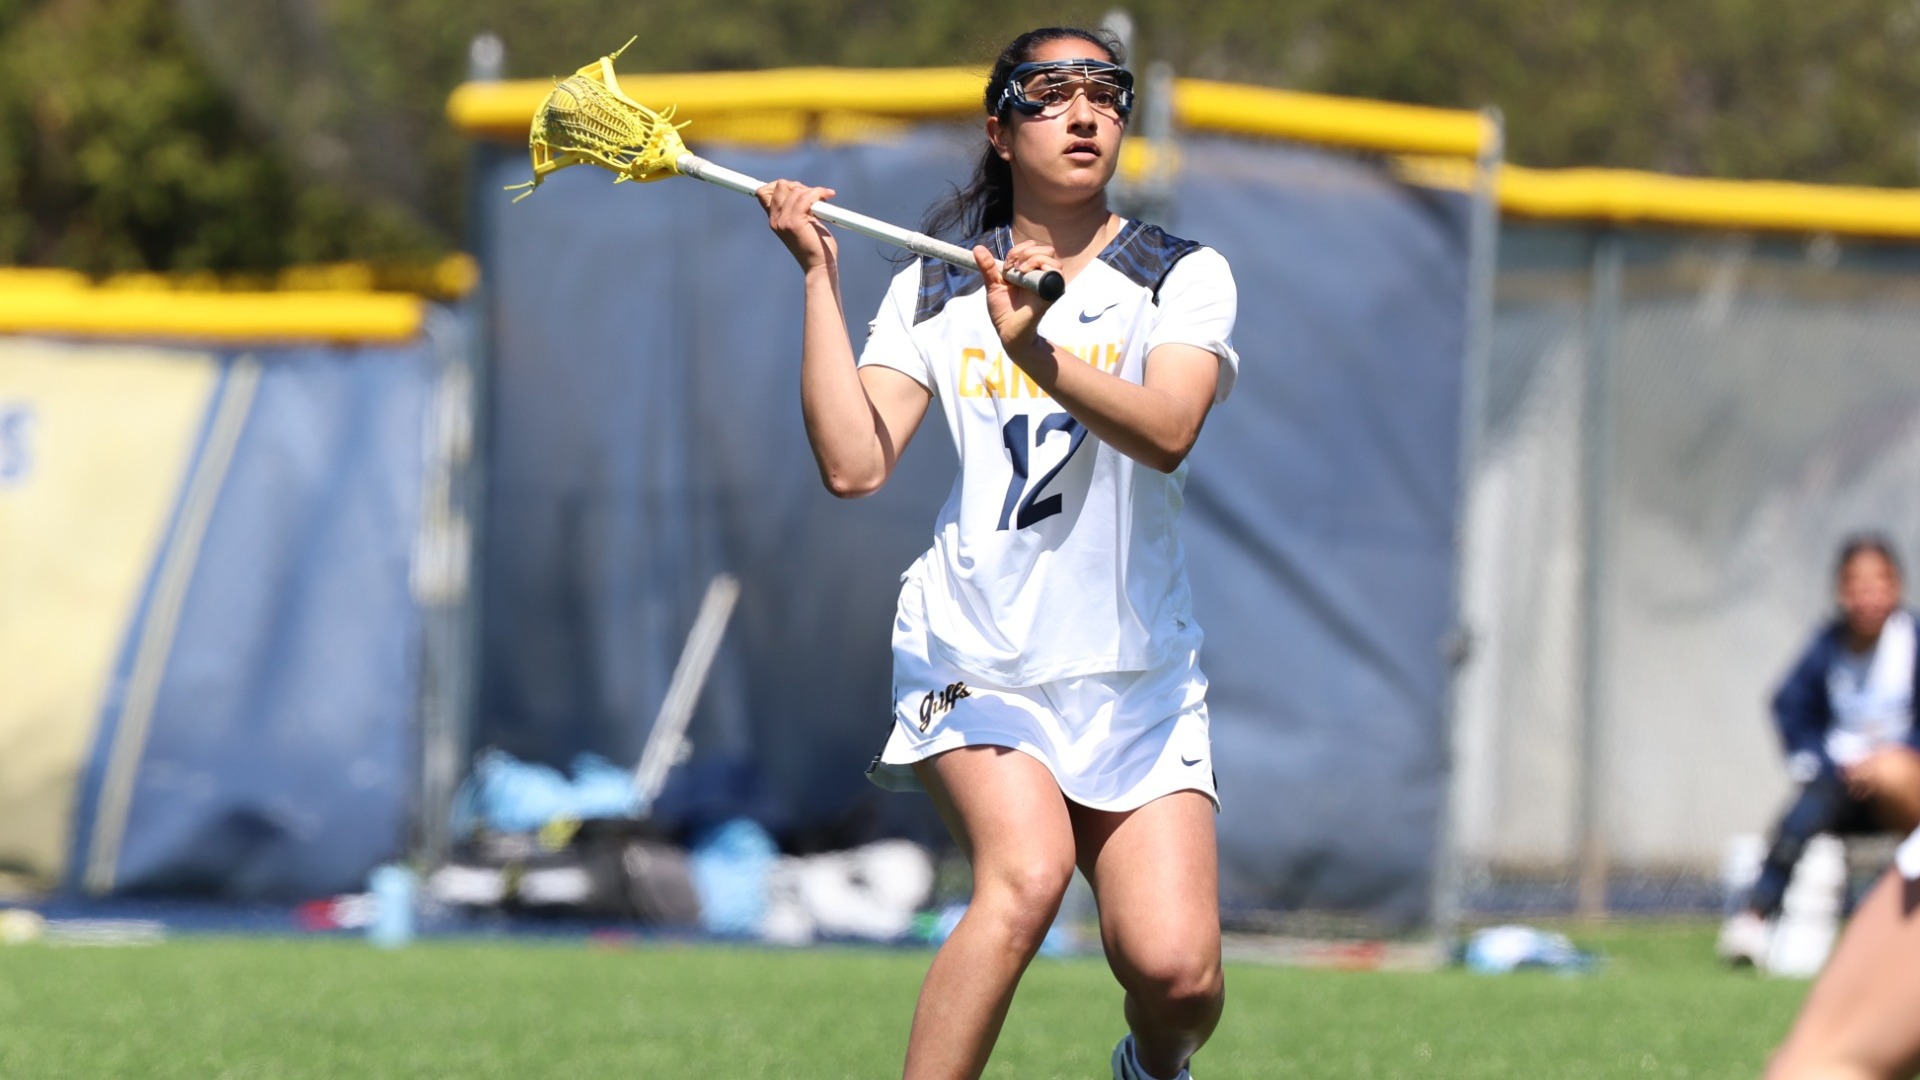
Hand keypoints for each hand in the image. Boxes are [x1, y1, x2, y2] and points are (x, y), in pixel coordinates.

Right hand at [756, 179, 837, 273]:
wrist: (820, 265)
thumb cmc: (815, 245)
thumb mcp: (802, 222)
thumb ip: (797, 207)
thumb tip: (801, 188)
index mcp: (774, 219)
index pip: (763, 192)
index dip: (779, 184)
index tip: (797, 187)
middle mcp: (775, 220)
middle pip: (780, 186)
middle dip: (799, 185)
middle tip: (814, 196)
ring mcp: (783, 221)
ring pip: (795, 190)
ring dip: (812, 191)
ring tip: (823, 200)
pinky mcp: (794, 223)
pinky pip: (805, 197)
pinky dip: (818, 192)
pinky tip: (828, 196)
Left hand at [972, 240, 1059, 354]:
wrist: (1008, 332)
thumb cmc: (1003, 312)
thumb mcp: (993, 285)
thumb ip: (987, 266)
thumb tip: (977, 247)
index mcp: (1030, 272)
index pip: (1032, 248)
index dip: (1018, 250)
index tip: (1006, 264)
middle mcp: (1042, 276)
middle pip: (1046, 249)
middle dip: (1026, 251)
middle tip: (1013, 266)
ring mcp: (1048, 283)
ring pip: (1051, 256)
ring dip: (1033, 257)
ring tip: (1019, 271)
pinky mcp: (1051, 292)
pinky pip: (1054, 272)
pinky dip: (1041, 266)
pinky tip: (1026, 274)